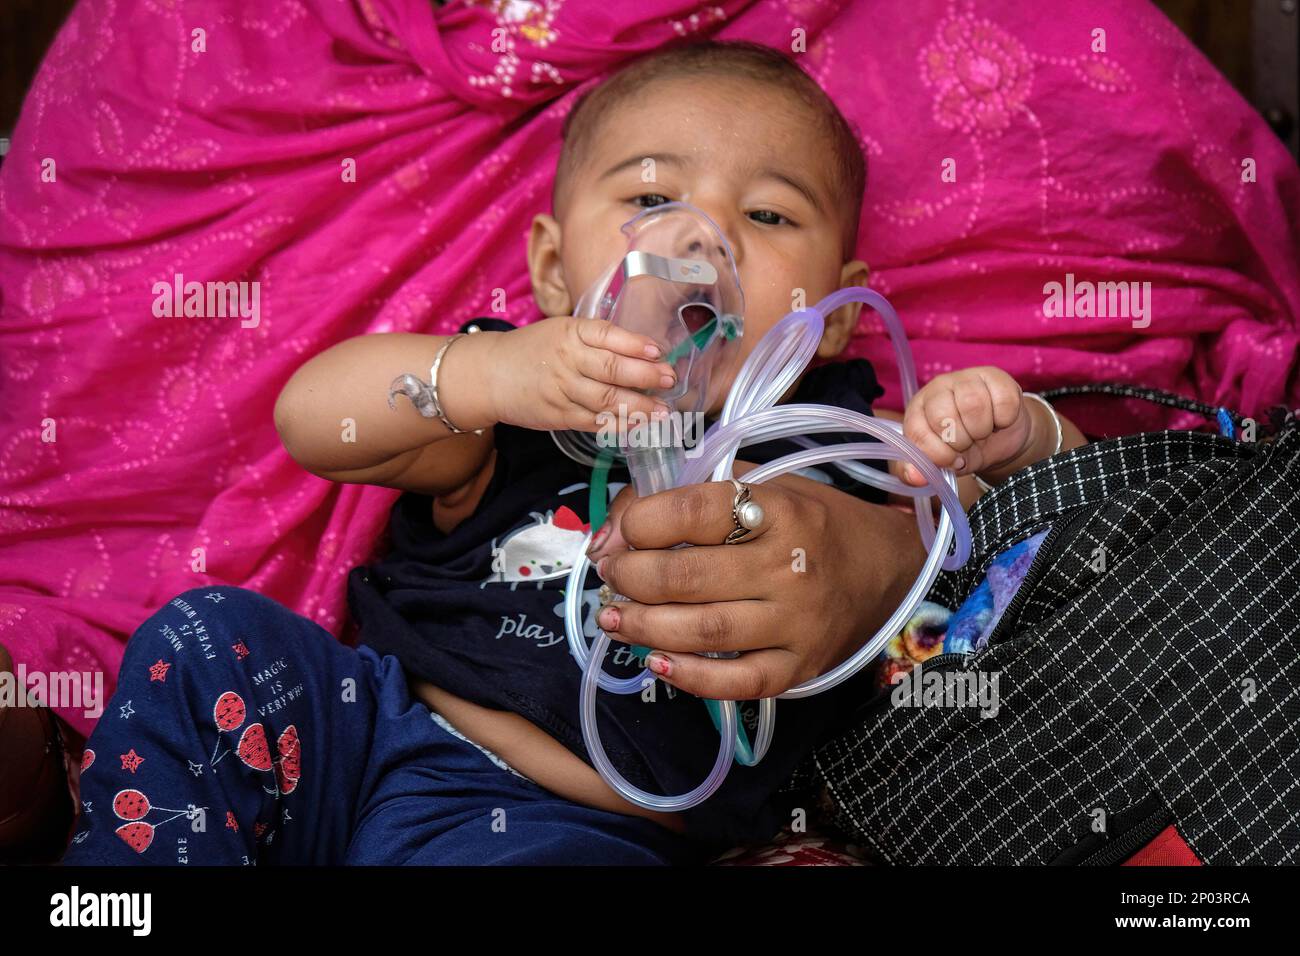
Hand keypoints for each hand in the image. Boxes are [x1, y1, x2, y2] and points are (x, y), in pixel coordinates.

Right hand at [485, 316, 677, 432]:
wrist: (489, 374)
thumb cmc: (532, 349)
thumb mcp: (561, 331)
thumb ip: (597, 339)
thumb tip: (644, 351)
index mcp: (570, 332)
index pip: (608, 335)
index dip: (636, 345)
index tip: (659, 353)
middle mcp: (567, 360)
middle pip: (612, 369)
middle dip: (646, 376)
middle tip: (670, 380)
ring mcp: (562, 390)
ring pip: (606, 400)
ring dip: (639, 407)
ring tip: (662, 411)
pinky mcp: (558, 416)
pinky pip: (594, 422)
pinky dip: (619, 425)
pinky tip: (637, 425)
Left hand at [585, 467, 924, 699]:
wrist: (885, 567)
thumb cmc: (809, 521)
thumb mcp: (758, 484)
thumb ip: (684, 494)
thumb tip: (612, 531)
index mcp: (778, 510)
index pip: (693, 512)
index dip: (640, 522)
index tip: (623, 532)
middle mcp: (790, 567)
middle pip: (687, 577)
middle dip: (630, 577)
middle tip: (611, 576)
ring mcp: (797, 622)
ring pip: (703, 631)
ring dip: (642, 626)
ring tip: (614, 618)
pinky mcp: (799, 667)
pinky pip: (737, 683)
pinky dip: (690, 677)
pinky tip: (656, 662)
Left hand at [896, 366, 1033, 484]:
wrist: (1002, 437)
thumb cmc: (965, 448)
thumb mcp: (941, 464)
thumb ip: (921, 471)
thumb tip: (915, 478)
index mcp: (918, 410)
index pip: (917, 431)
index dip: (937, 453)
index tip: (952, 460)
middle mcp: (937, 389)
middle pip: (944, 416)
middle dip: (961, 441)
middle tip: (968, 443)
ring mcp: (966, 378)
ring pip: (973, 404)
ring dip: (982, 429)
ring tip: (983, 432)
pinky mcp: (995, 376)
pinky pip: (1002, 401)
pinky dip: (1004, 419)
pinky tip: (999, 420)